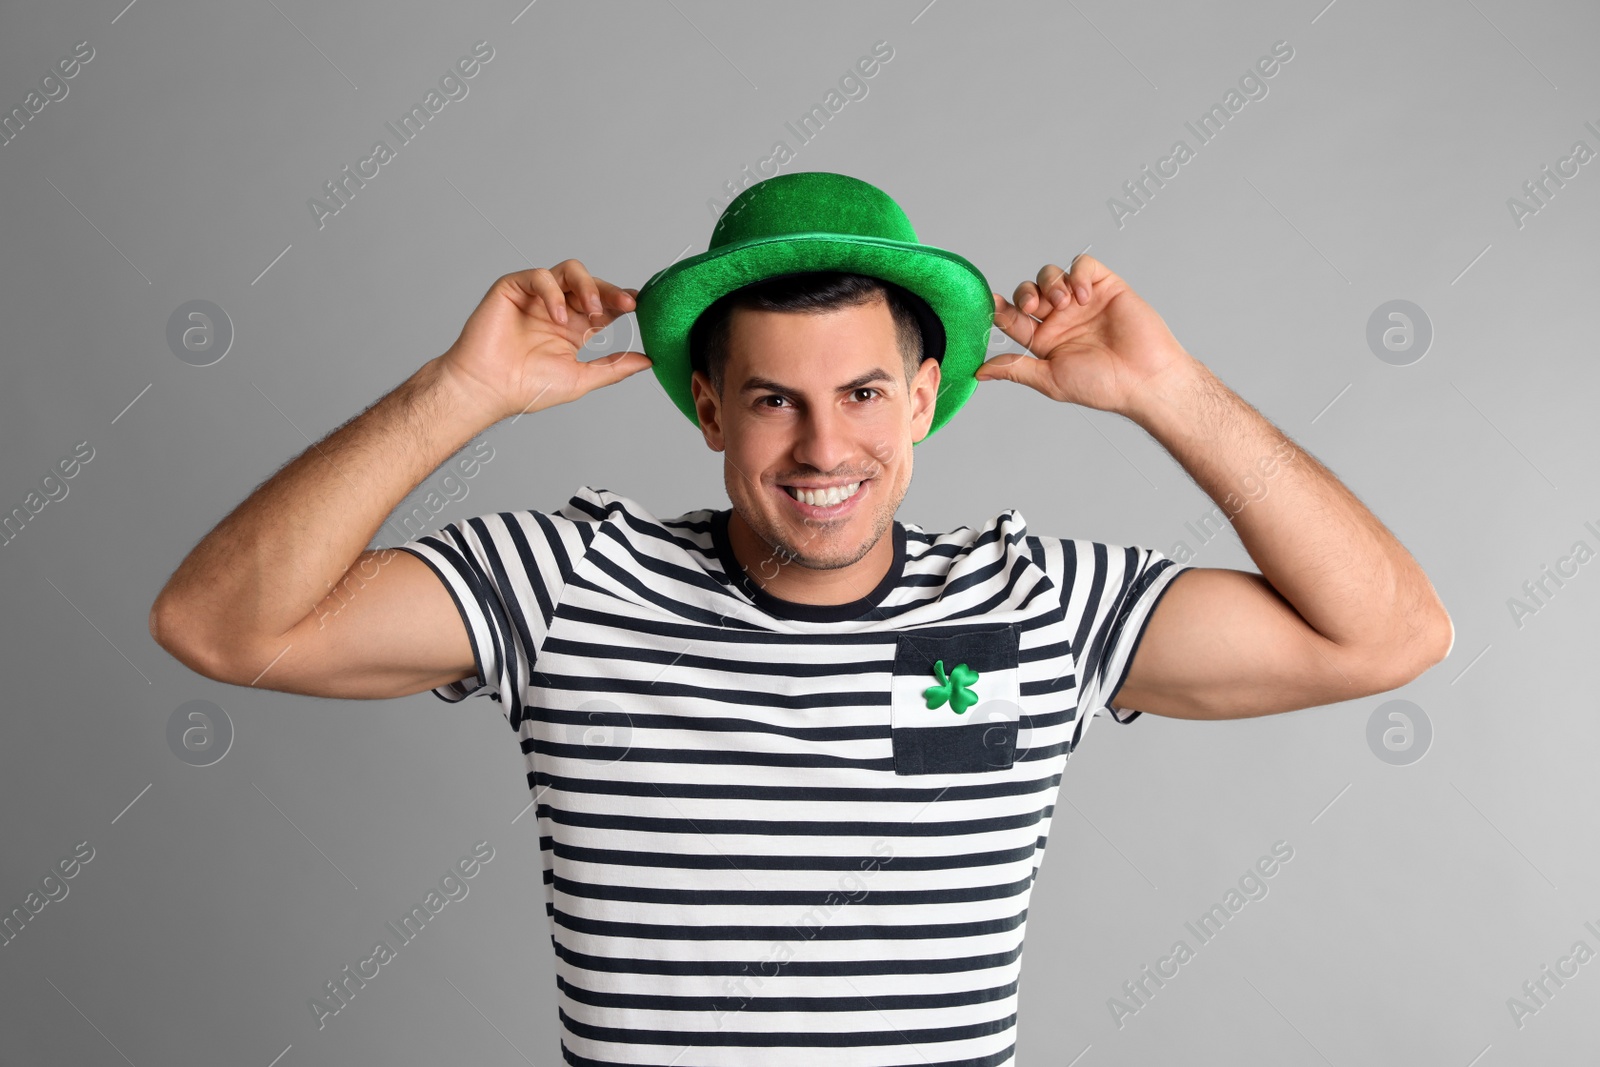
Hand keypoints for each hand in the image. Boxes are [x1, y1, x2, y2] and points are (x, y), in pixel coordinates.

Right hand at [438, 261, 651, 422]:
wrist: (489, 389)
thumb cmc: (527, 387)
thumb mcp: (581, 378)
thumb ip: (614, 368)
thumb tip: (648, 361)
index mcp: (575, 328)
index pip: (605, 305)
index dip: (622, 302)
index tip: (639, 308)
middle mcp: (558, 308)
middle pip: (591, 285)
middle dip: (611, 292)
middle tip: (627, 305)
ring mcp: (536, 297)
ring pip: (569, 271)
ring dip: (587, 287)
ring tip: (593, 311)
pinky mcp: (513, 288)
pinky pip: (540, 276)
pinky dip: (553, 293)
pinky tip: (558, 317)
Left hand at [979, 254, 1195, 417]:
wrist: (1144, 378)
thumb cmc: (1101, 385)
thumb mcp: (1050, 379)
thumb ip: (1016, 368)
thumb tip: (979, 371)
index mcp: (1044, 341)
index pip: (1013, 318)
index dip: (1000, 309)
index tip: (991, 305)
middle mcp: (1061, 319)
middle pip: (1028, 292)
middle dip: (1025, 294)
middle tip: (1034, 308)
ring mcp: (1082, 301)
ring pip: (1051, 275)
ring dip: (1050, 284)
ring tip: (1064, 303)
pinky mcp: (1106, 286)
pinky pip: (1082, 265)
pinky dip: (1077, 274)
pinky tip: (1083, 295)